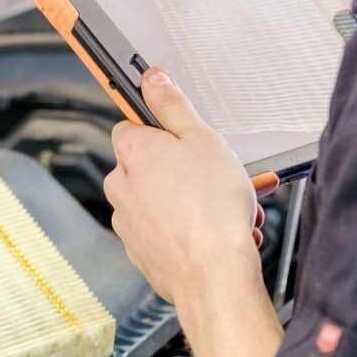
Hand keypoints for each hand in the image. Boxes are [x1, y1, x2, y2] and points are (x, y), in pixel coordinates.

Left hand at [103, 68, 262, 304]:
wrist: (214, 277)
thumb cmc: (213, 209)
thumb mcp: (202, 139)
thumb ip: (173, 105)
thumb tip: (152, 79)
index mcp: (131, 153)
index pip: (132, 125)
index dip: (163, 129)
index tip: (186, 136)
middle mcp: (121, 187)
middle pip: (153, 165)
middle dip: (189, 170)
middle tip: (224, 177)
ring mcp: (129, 223)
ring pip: (165, 201)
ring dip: (198, 201)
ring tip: (235, 210)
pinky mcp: (142, 254)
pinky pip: (168, 232)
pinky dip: (192, 230)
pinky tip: (223, 233)